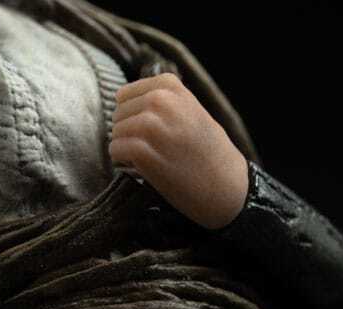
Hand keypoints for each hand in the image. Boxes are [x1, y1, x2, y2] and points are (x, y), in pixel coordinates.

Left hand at [110, 73, 248, 229]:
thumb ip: (164, 102)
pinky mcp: (143, 152)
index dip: (132, 115)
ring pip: (116, 132)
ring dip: (125, 147)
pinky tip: (141, 168)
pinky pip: (115, 150)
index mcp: (171, 87)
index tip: (148, 131)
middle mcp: (159, 101)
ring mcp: (150, 126)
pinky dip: (122, 161)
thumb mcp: (192, 112)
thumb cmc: (209, 153)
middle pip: (119, 113)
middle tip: (149, 149)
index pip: (126, 94)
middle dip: (128, 132)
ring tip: (147, 159)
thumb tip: (124, 99)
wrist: (226, 186)